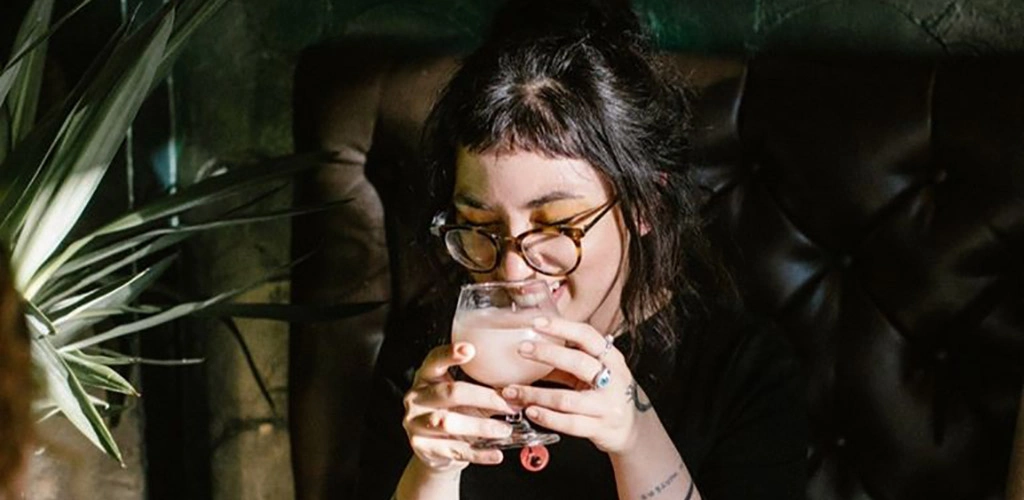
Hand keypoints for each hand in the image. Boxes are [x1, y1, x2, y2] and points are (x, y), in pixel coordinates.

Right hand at [402, 342, 515, 470]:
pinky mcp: (423, 447)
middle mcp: (417, 398)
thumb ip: (484, 390)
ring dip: (481, 427)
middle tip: (509, 404)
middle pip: (449, 392)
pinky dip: (478, 453)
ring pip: (448, 422)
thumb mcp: (464, 397)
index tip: (470, 349)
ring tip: (504, 430)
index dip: (450, 354)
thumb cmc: (454, 413)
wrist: (436, 449)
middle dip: (483, 398)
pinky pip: (454, 450)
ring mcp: (415, 423)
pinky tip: (495, 453)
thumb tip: (518, 392)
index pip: (435, 360)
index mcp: (427, 377)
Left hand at [502, 316, 648, 453]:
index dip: (562, 327)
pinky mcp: (600, 428)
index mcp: (611, 358)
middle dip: (546, 354)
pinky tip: (530, 411)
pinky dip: (547, 417)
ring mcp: (607, 405)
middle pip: (578, 362)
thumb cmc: (607, 394)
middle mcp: (613, 379)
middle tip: (521, 349)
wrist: (632, 428)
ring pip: (567, 398)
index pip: (587, 336)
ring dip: (536, 394)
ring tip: (512, 391)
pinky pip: (569, 423)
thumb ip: (568, 361)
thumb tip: (531, 348)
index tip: (537, 322)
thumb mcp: (595, 372)